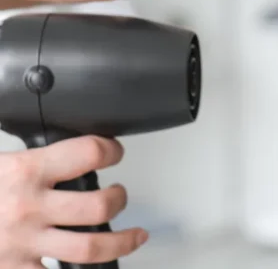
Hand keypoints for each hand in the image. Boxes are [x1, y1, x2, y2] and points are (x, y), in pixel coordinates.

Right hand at [0, 136, 146, 266]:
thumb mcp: (0, 165)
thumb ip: (31, 160)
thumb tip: (61, 150)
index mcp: (26, 171)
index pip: (88, 153)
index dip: (110, 150)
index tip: (114, 152)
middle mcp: (29, 207)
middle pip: (98, 206)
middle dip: (119, 199)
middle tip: (120, 195)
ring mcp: (24, 242)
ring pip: (89, 248)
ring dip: (120, 243)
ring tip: (133, 236)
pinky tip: (94, 267)